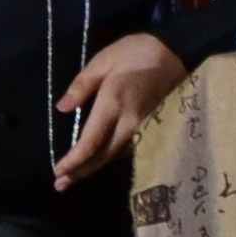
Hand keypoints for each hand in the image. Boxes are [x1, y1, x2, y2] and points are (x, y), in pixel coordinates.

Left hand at [54, 32, 191, 187]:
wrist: (178, 51)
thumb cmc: (137, 52)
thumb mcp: (104, 60)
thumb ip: (82, 85)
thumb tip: (62, 108)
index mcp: (113, 104)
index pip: (90, 143)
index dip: (74, 161)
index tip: (57, 172)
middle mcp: (130, 122)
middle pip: (104, 156)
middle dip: (81, 172)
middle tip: (60, 185)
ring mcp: (146, 127)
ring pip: (117, 155)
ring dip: (96, 166)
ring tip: (77, 175)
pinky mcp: (156, 127)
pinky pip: (130, 148)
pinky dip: (112, 156)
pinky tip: (101, 158)